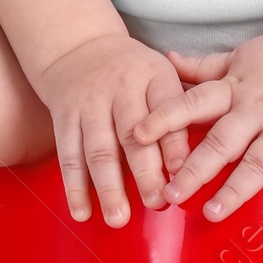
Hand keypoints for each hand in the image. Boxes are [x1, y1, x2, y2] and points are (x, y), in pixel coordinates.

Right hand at [33, 33, 192, 225]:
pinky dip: (74, 186)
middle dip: (144, 172)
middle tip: (156, 203)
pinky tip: (82, 211)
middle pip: (132, 133)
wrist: (79, 45)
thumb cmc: (132, 71)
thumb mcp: (162, 74)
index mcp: (153, 76)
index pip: (167, 108)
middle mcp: (120, 88)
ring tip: (119, 217)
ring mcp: (89, 103)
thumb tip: (197, 159)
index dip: (174, 141)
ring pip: (99, 148)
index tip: (183, 172)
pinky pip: (68, 155)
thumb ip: (181, 111)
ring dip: (108, 187)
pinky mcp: (64, 117)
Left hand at [131, 25, 262, 232]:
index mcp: (235, 88)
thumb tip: (165, 61)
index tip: (138, 136)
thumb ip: (202, 66)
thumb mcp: (239, 55)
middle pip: (221, 141)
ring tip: (214, 214)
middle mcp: (258, 109)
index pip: (193, 102)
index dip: (165, 118)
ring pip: (259, 162)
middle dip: (194, 169)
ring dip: (236, 190)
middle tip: (170, 194)